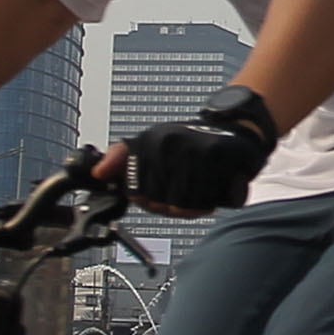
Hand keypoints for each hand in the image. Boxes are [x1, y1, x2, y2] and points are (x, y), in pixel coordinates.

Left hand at [118, 90, 277, 215]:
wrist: (235, 127)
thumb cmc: (190, 141)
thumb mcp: (152, 142)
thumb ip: (122, 158)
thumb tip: (98, 173)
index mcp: (152, 142)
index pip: (138, 194)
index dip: (147, 201)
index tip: (157, 193)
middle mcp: (171, 145)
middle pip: (161, 203)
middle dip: (171, 205)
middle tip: (181, 192)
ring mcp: (196, 152)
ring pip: (184, 207)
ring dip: (192, 206)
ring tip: (197, 190)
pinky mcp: (221, 160)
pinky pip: (209, 202)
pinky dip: (211, 203)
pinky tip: (211, 190)